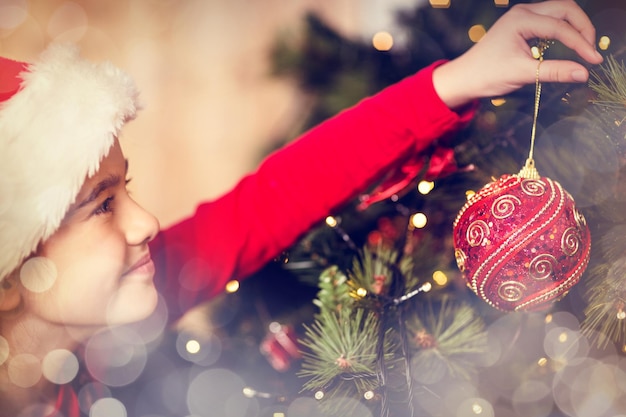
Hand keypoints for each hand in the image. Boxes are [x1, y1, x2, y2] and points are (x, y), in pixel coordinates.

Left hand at [433, 0, 603, 109]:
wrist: (464, 78)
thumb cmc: (486, 75)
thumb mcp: (522, 74)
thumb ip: (554, 72)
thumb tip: (583, 73)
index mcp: (521, 20)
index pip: (560, 27)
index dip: (581, 44)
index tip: (594, 60)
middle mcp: (523, 12)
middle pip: (565, 8)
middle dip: (582, 27)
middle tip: (591, 50)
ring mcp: (522, 16)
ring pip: (559, 11)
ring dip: (574, 26)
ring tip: (584, 48)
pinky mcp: (522, 25)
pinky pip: (550, 20)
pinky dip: (563, 29)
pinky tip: (569, 45)